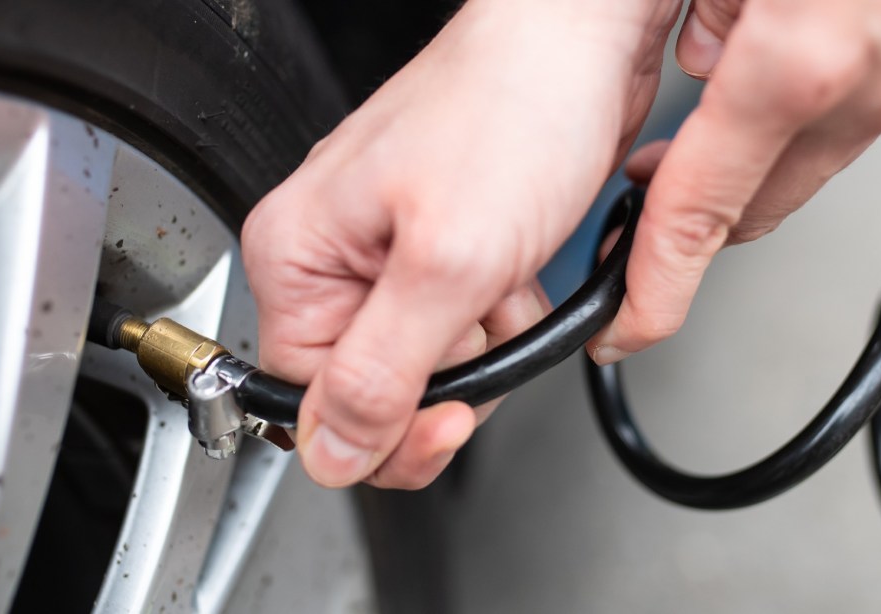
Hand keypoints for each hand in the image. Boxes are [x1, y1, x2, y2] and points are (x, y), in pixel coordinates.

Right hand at [242, 0, 680, 487]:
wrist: (581, 41)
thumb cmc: (512, 107)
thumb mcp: (448, 259)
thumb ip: (383, 371)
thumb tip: (333, 452)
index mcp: (299, 255)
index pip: (311, 398)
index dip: (381, 427)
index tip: (450, 415)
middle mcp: (335, 257)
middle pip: (370, 387)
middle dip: (442, 383)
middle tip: (487, 340)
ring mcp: (392, 252)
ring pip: (426, 362)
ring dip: (483, 348)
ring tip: (508, 290)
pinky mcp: (445, 246)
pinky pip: (463, 325)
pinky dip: (503, 318)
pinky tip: (522, 279)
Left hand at [588, 0, 880, 363]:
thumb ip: (707, 12)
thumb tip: (698, 56)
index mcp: (796, 61)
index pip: (696, 212)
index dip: (653, 285)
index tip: (626, 325)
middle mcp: (863, 85)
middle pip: (752, 207)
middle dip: (690, 220)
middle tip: (636, 203)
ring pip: (802, 161)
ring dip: (743, 154)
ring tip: (701, 108)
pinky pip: (849, 112)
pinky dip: (799, 108)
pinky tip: (780, 54)